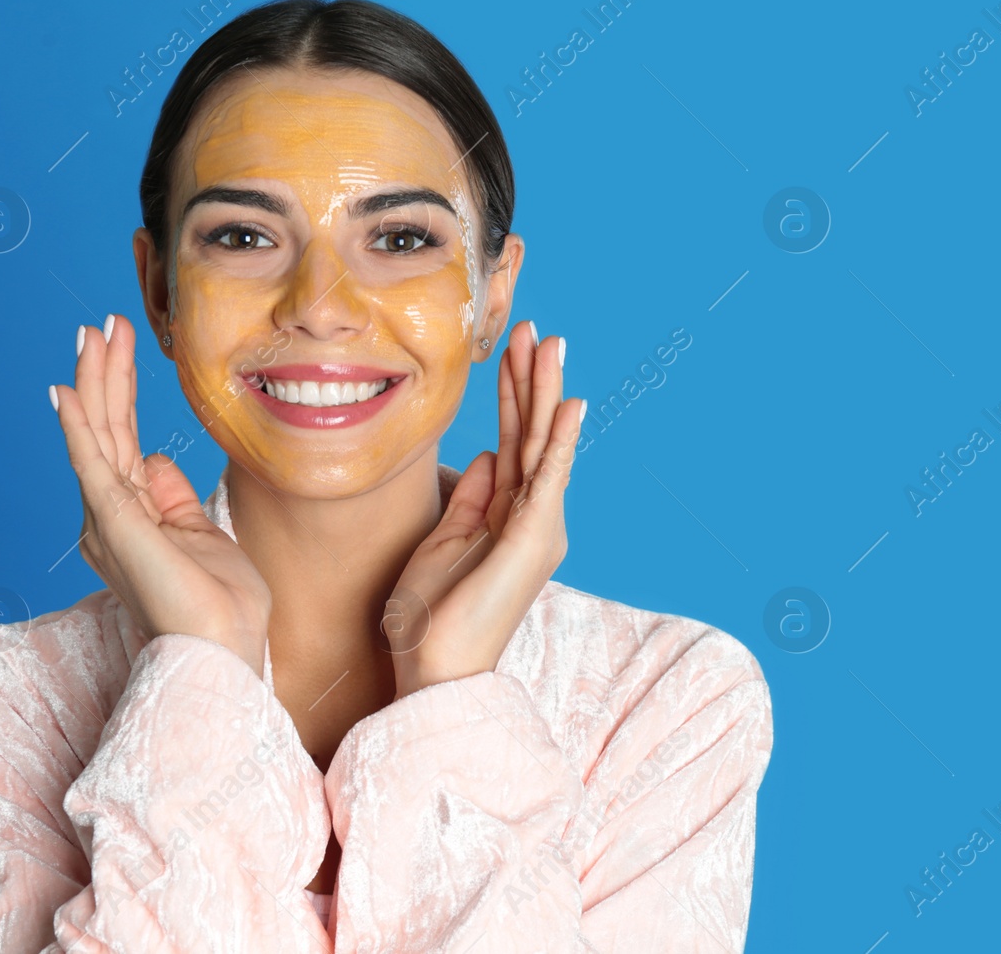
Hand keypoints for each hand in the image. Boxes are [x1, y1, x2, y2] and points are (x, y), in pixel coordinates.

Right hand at [50, 314, 271, 678]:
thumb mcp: (200, 535)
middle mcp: (111, 515)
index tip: (119, 345)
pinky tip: (68, 392)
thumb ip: (173, 497)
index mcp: (132, 516)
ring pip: (97, 434)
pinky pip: (93, 465)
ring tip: (92, 334)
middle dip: (105, 372)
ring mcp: (110, 519)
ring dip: (95, 381)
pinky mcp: (118, 525)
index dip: (119, 390)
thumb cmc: (218, 606)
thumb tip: (157, 458)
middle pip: (105, 429)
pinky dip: (79, 427)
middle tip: (102, 324)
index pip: (121, 438)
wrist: (222, 651)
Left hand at [384, 321, 582, 698]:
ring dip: (546, 392)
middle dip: (533, 379)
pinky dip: (559, 441)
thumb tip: (487, 455)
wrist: (433, 670)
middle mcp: (532, 517)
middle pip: (534, 434)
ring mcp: (538, 528)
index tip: (510, 350)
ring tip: (551, 344)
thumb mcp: (444, 542)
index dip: (513, 394)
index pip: (514, 441)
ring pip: (544, 445)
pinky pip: (547, 479)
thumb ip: (470, 498)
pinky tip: (568, 405)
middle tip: (536, 329)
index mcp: (507, 516)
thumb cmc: (432, 618)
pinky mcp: (534, 539)